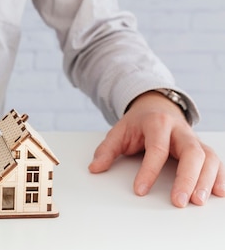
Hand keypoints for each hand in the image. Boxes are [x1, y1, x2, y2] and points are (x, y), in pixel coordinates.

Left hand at [88, 91, 224, 206]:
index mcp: (157, 123)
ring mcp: (194, 139)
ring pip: (208, 157)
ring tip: (197, 201)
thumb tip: (94, 168)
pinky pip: (217, 162)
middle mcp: (180, 131)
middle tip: (179, 201)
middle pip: (191, 152)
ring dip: (206, 180)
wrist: (156, 107)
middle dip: (187, 178)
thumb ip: (106, 149)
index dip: (148, 171)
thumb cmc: (138, 123)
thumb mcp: (118, 131)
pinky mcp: (202, 148)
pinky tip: (219, 193)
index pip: (156, 149)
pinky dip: (220, 177)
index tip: (139, 190)